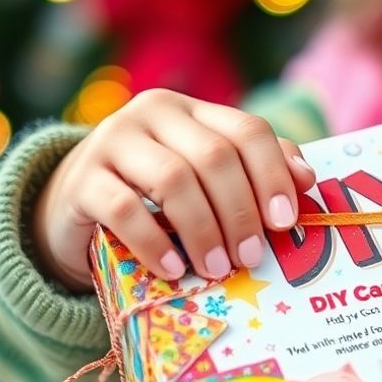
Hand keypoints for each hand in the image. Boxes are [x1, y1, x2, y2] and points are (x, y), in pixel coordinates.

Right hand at [33, 89, 316, 291]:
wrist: (75, 208)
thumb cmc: (154, 198)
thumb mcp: (204, 180)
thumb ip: (254, 172)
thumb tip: (306, 179)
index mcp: (193, 111)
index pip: (247, 130)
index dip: (273, 174)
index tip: (286, 222)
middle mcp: (153, 114)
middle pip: (214, 156)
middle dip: (240, 212)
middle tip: (252, 257)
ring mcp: (112, 141)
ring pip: (173, 179)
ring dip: (203, 230)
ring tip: (217, 268)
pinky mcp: (81, 180)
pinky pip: (123, 208)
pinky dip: (154, 243)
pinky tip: (173, 269)